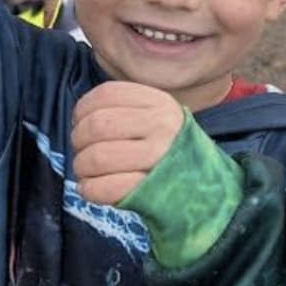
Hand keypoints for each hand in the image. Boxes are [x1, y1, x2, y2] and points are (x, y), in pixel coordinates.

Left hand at [71, 81, 184, 205]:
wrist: (206, 190)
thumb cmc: (170, 152)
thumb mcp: (159, 118)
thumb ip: (126, 109)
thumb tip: (80, 117)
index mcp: (160, 103)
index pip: (106, 94)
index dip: (82, 109)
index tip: (81, 123)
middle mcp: (162, 127)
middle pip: (97, 125)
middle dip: (79, 140)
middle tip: (82, 150)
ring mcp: (158, 159)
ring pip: (97, 157)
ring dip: (81, 166)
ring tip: (86, 170)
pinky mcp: (150, 190)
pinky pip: (104, 188)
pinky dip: (88, 189)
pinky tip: (91, 187)